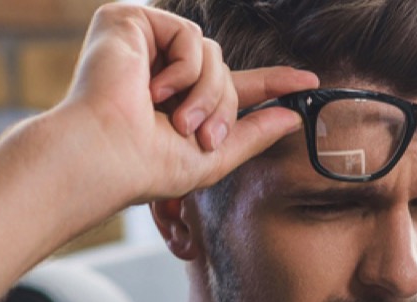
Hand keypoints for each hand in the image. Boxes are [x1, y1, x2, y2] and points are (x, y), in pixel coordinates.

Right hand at [52, 3, 317, 206]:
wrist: (107, 155)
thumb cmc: (146, 165)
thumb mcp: (214, 157)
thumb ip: (253, 134)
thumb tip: (293, 117)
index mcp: (179, 101)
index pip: (234, 85)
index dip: (272, 83)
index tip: (309, 83)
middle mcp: (161, 69)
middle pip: (225, 72)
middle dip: (224, 106)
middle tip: (204, 137)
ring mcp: (145, 44)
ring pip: (213, 54)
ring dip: (206, 93)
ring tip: (177, 120)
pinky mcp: (130, 21)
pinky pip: (190, 36)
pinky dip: (184, 69)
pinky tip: (152, 90)